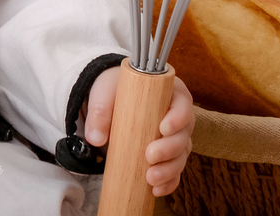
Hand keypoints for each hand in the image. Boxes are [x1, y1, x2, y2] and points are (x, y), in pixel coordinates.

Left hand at [84, 69, 194, 196]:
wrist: (112, 100)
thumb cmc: (115, 90)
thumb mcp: (105, 92)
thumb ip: (99, 110)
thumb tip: (96, 138)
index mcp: (170, 93)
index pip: (182, 103)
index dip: (178, 117)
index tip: (163, 128)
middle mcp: (178, 117)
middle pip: (183, 135)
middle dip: (170, 149)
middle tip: (150, 155)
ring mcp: (175, 138)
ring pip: (181, 156)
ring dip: (169, 170)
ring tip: (150, 179)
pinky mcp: (168, 155)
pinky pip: (174, 171)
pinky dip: (168, 182)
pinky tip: (156, 190)